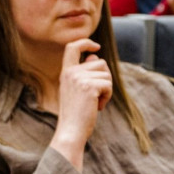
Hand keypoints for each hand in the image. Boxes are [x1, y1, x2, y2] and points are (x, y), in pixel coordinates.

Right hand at [49, 39, 111, 170]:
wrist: (70, 131)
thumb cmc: (75, 114)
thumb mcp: (77, 90)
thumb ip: (84, 73)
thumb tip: (96, 57)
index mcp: (65, 72)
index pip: (72, 47)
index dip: (85, 42)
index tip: (95, 47)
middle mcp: (71, 72)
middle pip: (100, 63)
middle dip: (104, 79)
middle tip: (94, 97)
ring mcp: (79, 78)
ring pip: (106, 74)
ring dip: (106, 89)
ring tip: (94, 102)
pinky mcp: (89, 86)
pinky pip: (108, 85)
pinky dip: (107, 97)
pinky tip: (97, 107)